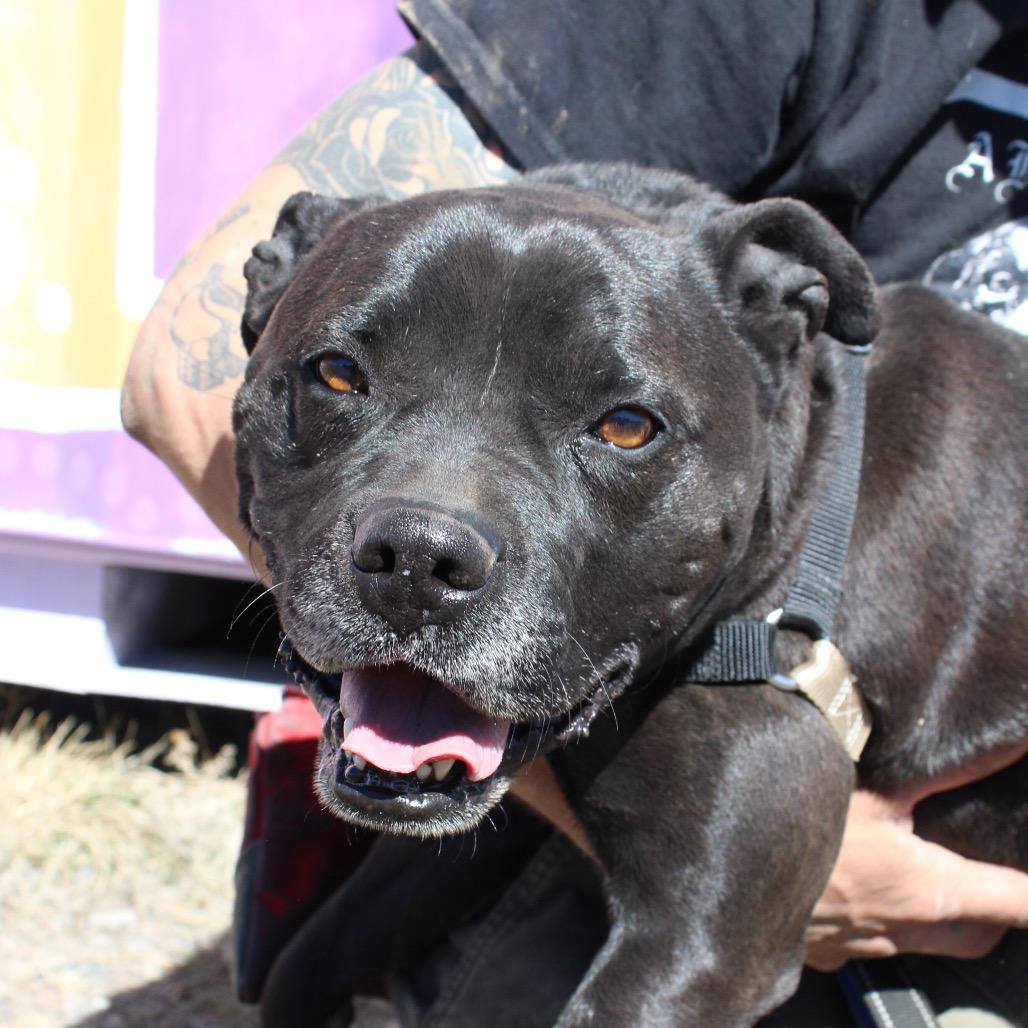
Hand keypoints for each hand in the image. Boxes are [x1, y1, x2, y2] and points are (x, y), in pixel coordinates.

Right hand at [805, 742, 1027, 969]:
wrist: (737, 880)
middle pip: (976, 936)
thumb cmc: (808, 833)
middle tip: (986, 877)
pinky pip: (868, 943)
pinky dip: (874, 919)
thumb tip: (1001, 748)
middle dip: (992, 913)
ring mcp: (866, 946)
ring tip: (912, 875)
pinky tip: (849, 887)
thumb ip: (940, 774)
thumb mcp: (875, 792)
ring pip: (923, 942)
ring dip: (931, 916)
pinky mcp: (827, 952)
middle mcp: (907, 928)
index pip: (1014, 901)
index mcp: (930, 890)